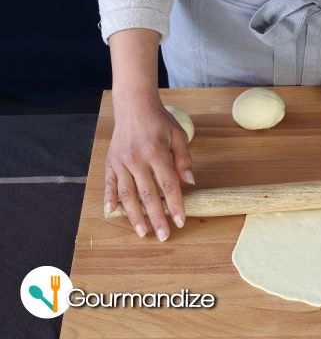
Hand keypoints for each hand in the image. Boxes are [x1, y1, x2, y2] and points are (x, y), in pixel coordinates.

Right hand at [104, 92, 193, 240]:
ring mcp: (121, 162)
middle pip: (147, 195)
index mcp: (155, 152)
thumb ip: (183, 159)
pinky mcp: (110, 162)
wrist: (134, 106)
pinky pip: (109, 184)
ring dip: (134, 216)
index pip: (168, 185)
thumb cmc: (159, 121)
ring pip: (127, 194)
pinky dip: (109, 199)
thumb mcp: (178, 135)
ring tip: (143, 232)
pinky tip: (112, 213)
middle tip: (163, 235)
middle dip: (156, 217)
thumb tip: (189, 183)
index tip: (181, 221)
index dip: (175, 205)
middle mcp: (136, 159)